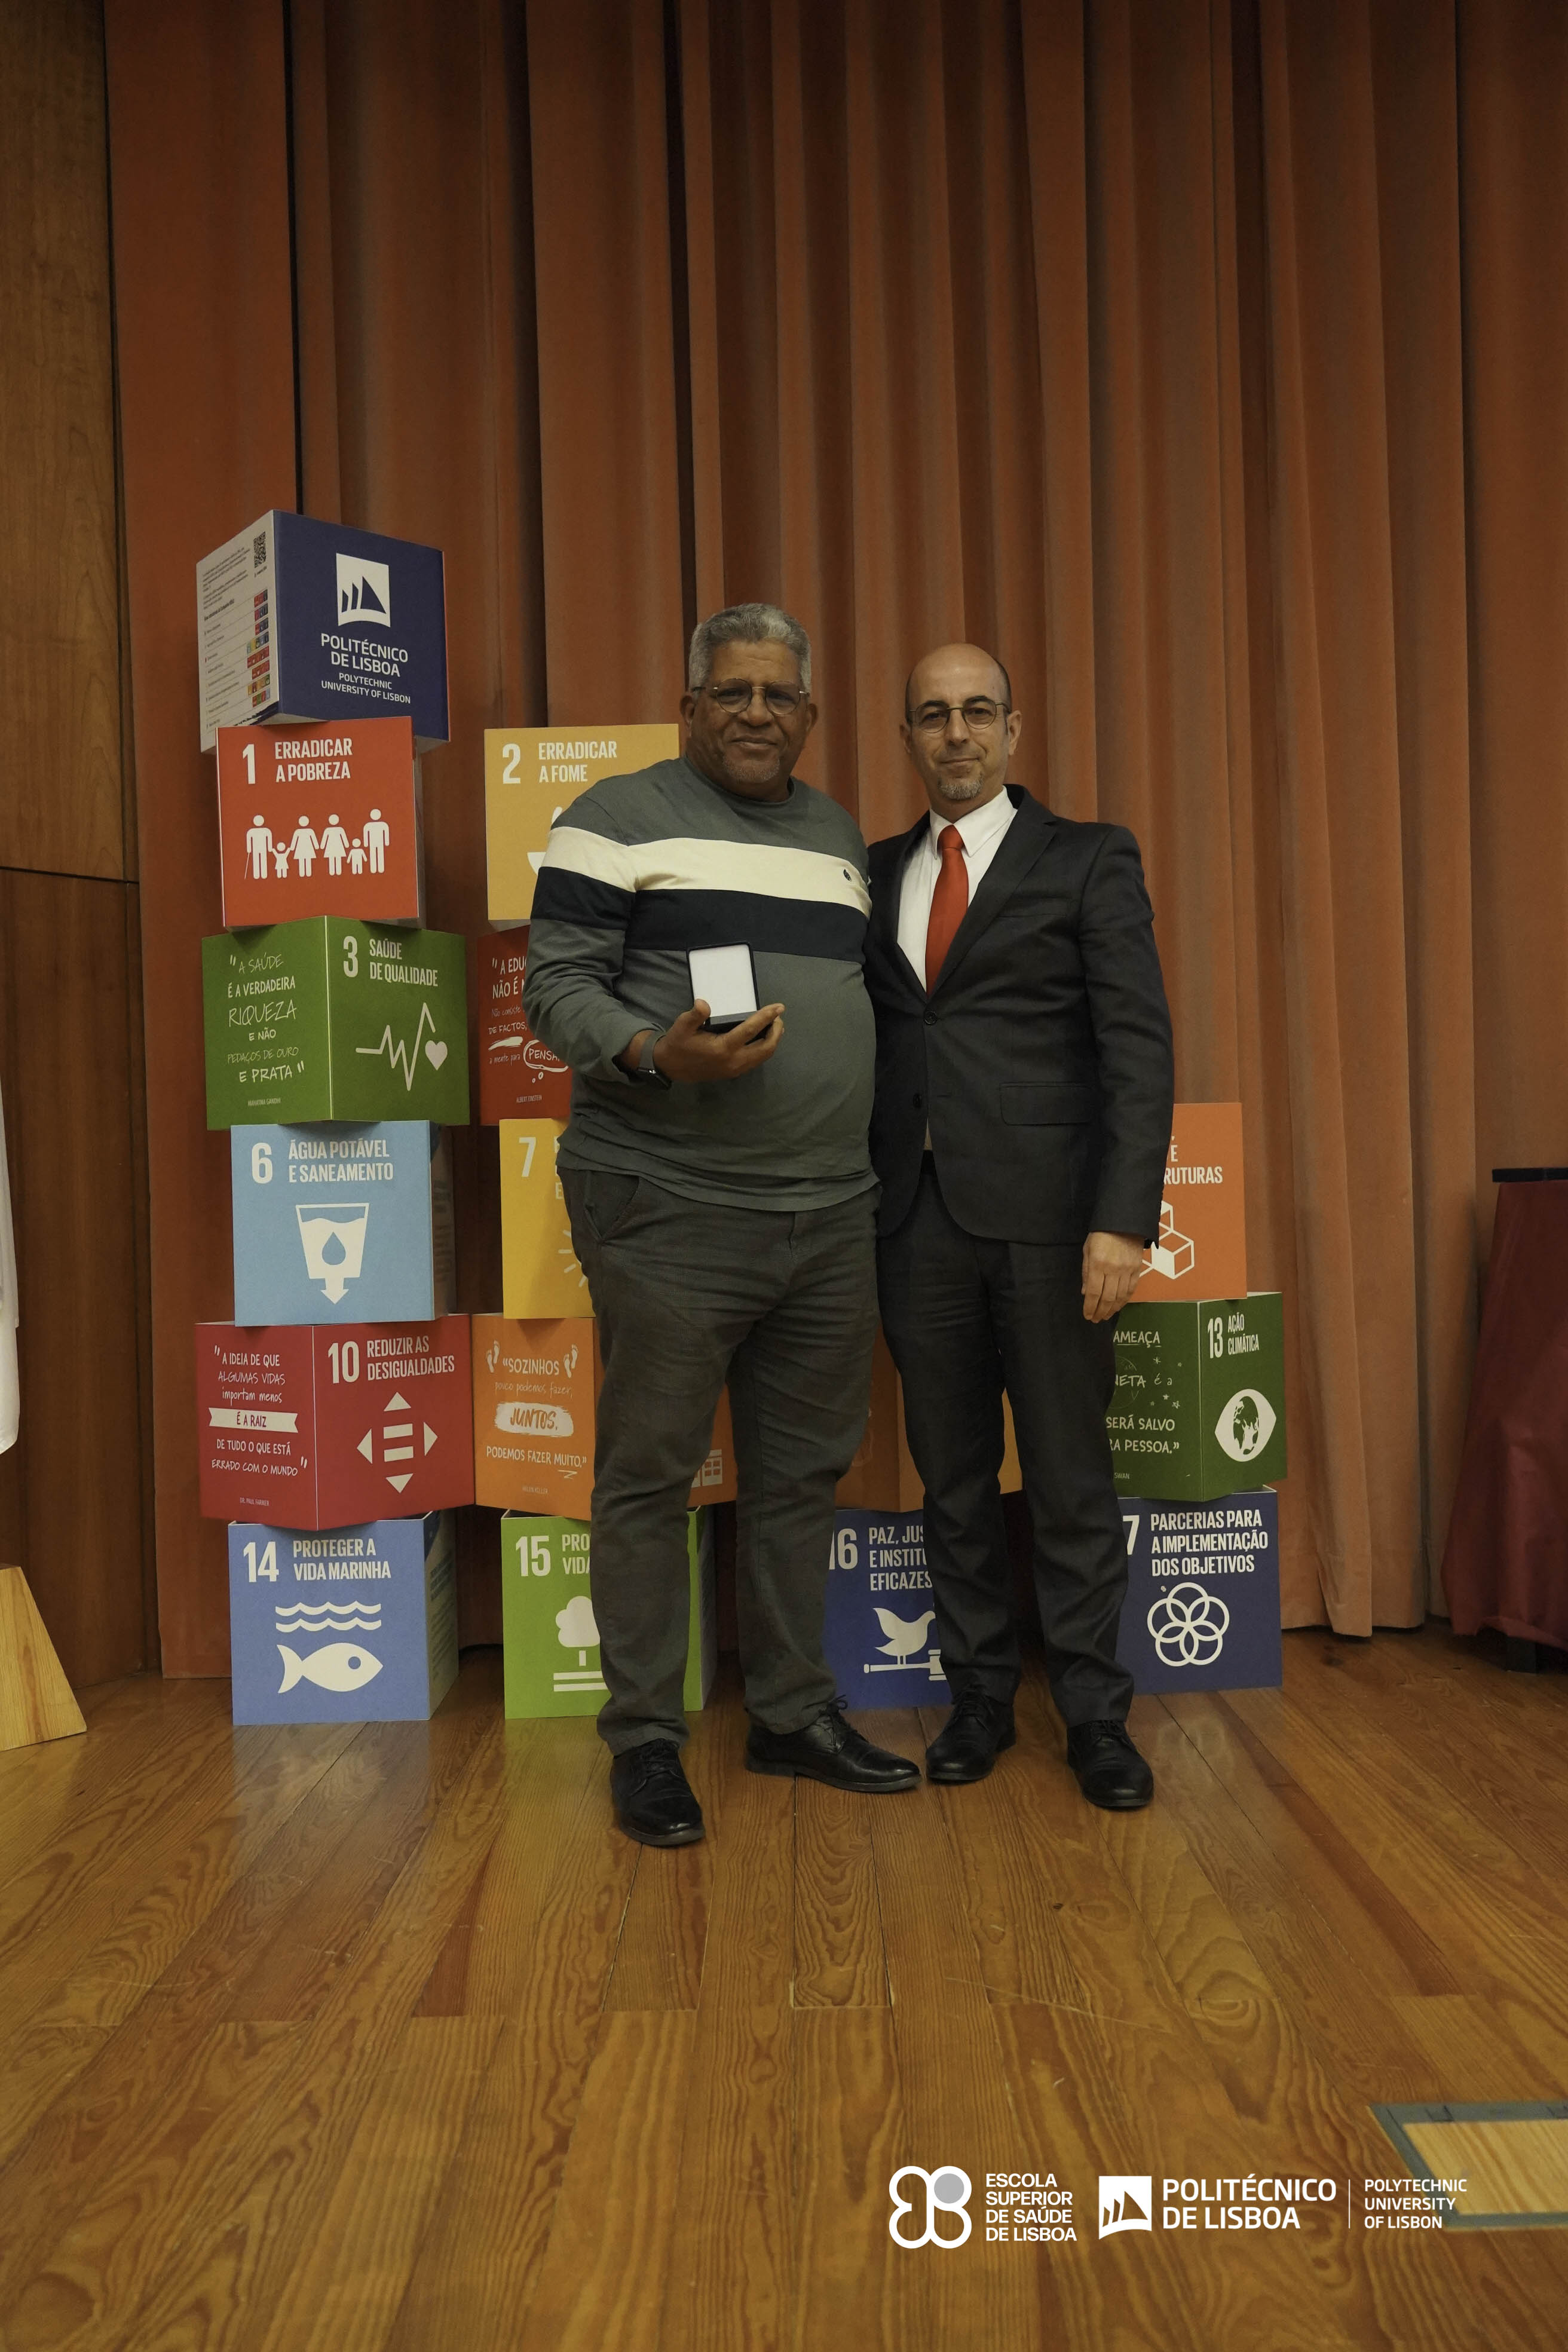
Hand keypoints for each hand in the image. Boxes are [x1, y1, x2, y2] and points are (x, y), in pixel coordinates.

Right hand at [619, 1000, 784, 1083]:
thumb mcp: (682, 1026)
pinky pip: (757, 1060)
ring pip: (764, 1056)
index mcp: (723, 1048)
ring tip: (775, 1026)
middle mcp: (733, 1060)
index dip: (767, 1017)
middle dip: (776, 1031)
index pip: (751, 1030)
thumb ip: (694, 1015)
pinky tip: (764, 1038)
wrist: (671, 1067)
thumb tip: (704, 1003)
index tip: (779, 1007)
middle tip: (777, 1016)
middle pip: (766, 1047)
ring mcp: (735, 1069)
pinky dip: (765, 1048)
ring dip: (773, 1041)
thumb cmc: (678, 1044)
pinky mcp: (734, 1072)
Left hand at [1081, 1230, 1145, 1321]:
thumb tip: (1086, 1293)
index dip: (1090, 1307)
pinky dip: (1124, 1300)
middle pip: (1107, 1298)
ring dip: (1112, 1309)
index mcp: (1098, 1264)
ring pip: (1120, 1296)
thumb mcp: (1088, 1250)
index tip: (1087, 1316)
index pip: (1094, 1292)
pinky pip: (1131, 1289)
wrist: (1124, 1221)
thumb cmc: (1101, 1234)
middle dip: (1100, 1311)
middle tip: (1096, 1319)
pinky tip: (1118, 1306)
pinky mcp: (1137, 1269)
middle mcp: (1114, 1269)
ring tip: (1106, 1315)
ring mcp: (1127, 1270)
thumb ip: (1086, 1272)